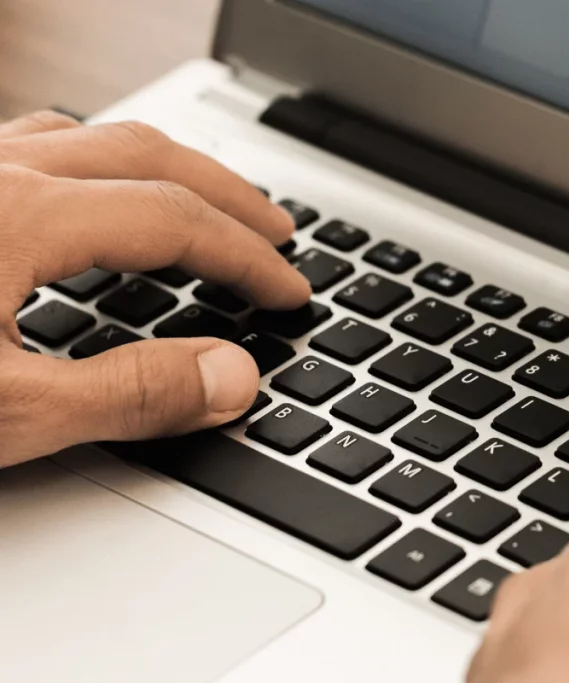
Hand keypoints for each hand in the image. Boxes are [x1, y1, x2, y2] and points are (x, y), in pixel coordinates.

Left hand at [0, 111, 310, 466]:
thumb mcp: (2, 413)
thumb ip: (127, 395)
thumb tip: (232, 378)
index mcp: (16, 214)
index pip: (173, 220)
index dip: (246, 257)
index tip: (288, 290)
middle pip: (146, 155)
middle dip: (226, 196)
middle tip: (277, 234)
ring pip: (91, 139)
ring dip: (166, 172)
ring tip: (208, 208)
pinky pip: (39, 148)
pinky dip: (101, 170)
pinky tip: (101, 203)